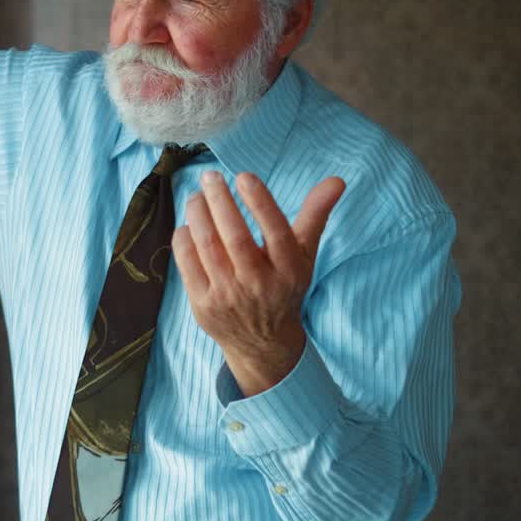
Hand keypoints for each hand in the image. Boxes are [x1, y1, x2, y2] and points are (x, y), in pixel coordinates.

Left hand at [172, 170, 345, 396]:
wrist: (263, 343)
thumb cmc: (284, 286)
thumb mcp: (304, 254)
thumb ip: (315, 215)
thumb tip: (336, 181)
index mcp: (288, 269)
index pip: (276, 232)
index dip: (260, 202)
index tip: (244, 176)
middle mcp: (259, 284)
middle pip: (235, 236)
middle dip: (220, 201)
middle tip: (210, 177)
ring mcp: (228, 296)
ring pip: (207, 246)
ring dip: (198, 214)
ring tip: (197, 196)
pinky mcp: (203, 305)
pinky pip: (187, 263)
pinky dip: (184, 238)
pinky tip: (188, 225)